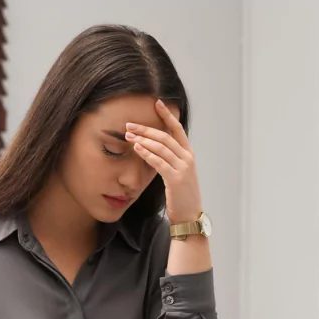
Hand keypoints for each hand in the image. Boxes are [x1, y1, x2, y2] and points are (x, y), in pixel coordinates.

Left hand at [125, 99, 202, 223]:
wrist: (190, 216)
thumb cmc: (181, 195)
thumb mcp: (178, 173)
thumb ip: (169, 159)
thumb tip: (152, 146)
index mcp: (189, 154)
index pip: (177, 129)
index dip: (167, 115)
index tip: (156, 103)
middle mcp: (188, 158)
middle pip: (165, 136)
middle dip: (146, 128)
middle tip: (129, 124)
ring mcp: (183, 168)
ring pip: (161, 147)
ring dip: (143, 139)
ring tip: (128, 135)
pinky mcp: (176, 179)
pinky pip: (159, 162)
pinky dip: (147, 153)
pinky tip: (136, 148)